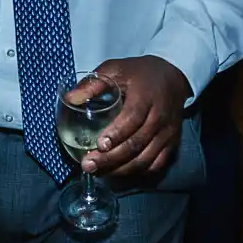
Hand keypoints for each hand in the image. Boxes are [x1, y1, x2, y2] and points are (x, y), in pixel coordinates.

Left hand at [76, 55, 189, 178]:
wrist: (173, 77)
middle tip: (88, 165)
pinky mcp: (172, 143)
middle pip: (136, 143)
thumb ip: (93, 84)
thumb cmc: (139, 73)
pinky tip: (119, 171)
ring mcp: (168, 132)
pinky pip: (156, 164)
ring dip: (121, 169)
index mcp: (146, 95)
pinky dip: (137, 171)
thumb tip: (69, 99)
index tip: (98, 145)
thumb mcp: (116, 69)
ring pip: (146, 158)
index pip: (133, 118)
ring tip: (98, 172)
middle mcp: (160, 116)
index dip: (116, 133)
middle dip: (111, 158)